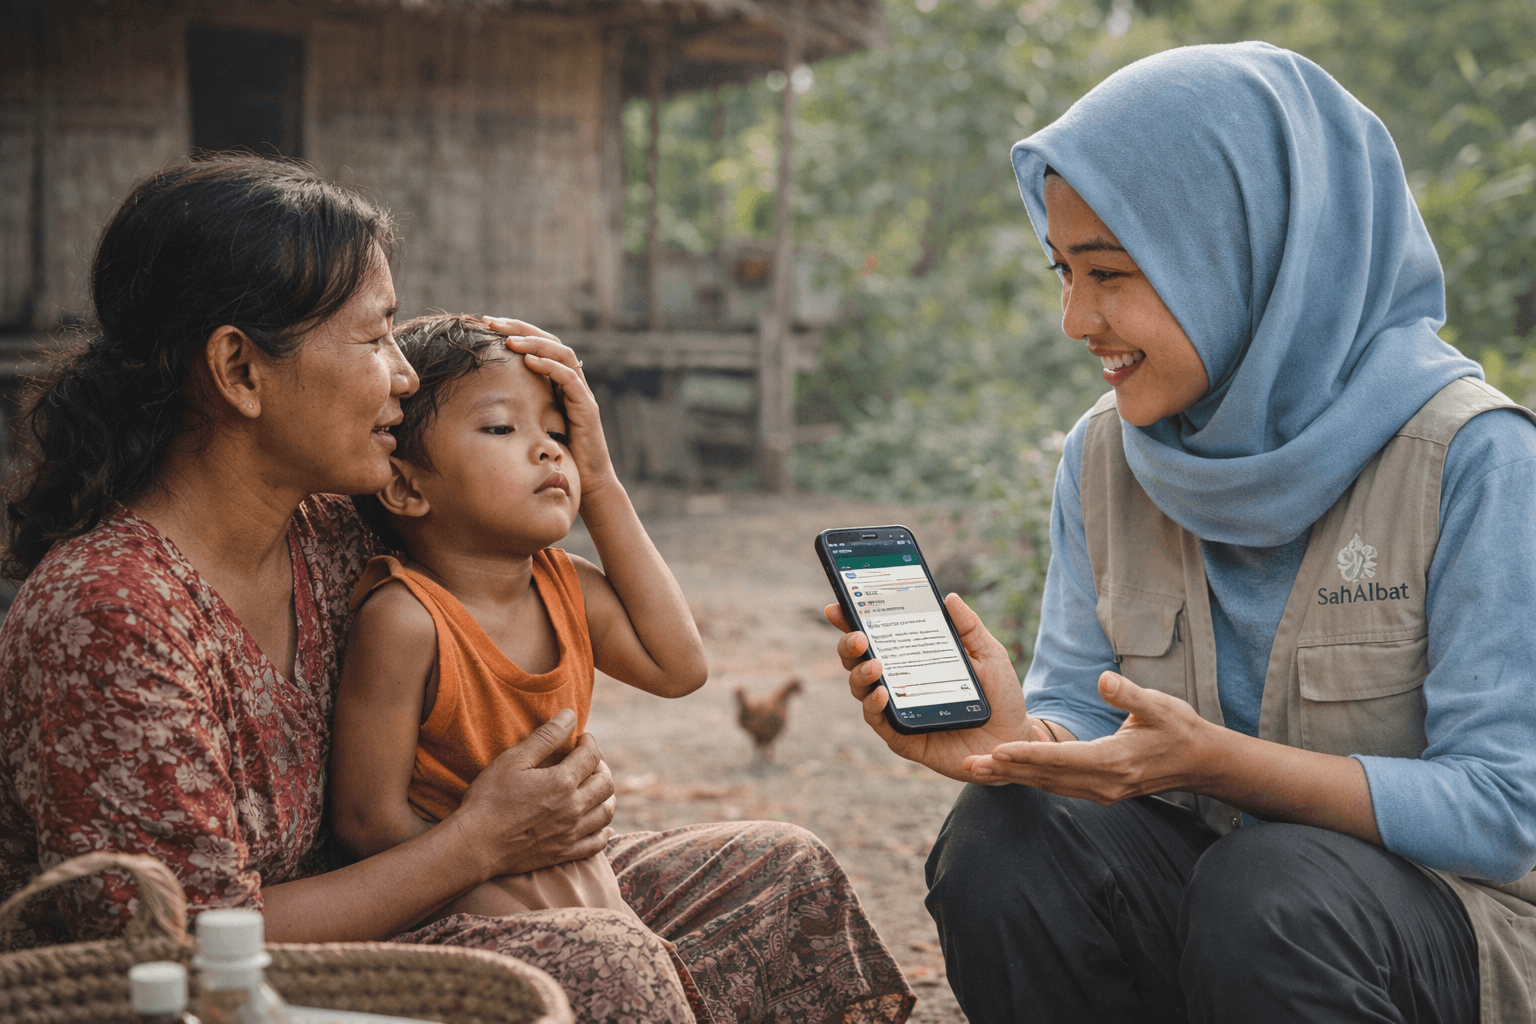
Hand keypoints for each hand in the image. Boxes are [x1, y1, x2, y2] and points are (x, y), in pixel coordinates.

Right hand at [452, 709, 616, 876]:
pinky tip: (599, 822)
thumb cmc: (490, 798)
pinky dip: (604, 831)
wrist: (475, 844)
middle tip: (588, 761)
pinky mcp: (564, 853)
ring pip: (606, 811)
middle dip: (601, 766)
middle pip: (606, 783)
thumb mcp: (514, 760)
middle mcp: (573, 808)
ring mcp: (571, 833)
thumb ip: (546, 736)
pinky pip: (597, 843)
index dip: (589, 742)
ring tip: (594, 786)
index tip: (581, 738)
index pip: (591, 755)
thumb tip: (570, 715)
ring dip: (606, 795)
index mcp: (562, 782)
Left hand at [482, 317, 616, 499]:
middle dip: (520, 328)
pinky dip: (550, 367)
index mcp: (557, 383)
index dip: (515, 331)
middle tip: (491, 322)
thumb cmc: (557, 456)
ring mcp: (581, 394)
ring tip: (510, 341)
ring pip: (562, 354)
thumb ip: (517, 407)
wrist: (589, 483)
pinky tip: (530, 361)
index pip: (538, 345)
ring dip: (534, 344)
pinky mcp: (587, 409)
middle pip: (550, 341)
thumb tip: (480, 398)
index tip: (487, 324)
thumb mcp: (531, 425)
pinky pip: (570, 379)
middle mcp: (572, 382)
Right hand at [827, 593, 1039, 783]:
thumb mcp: (989, 655)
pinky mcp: (902, 737)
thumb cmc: (999, 696)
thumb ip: (969, 628)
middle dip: (849, 645)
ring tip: (874, 664)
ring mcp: (897, 709)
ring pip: (860, 689)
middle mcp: (898, 682)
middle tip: (858, 636)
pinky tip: (883, 693)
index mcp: (912, 658)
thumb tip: (949, 597)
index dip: (852, 620)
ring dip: (860, 674)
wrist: (1014, 741)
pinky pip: (877, 721)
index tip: (838, 605)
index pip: (875, 635)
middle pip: (857, 660)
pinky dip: (874, 706)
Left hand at [963, 671, 1212, 802]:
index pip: (1061, 758)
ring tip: (978, 770)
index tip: (999, 749)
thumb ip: (1129, 695)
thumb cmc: (1178, 728)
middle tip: (970, 764)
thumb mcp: (1158, 705)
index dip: (1028, 754)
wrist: (1199, 761)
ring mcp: (1100, 792)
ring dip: (1013, 777)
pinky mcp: (1099, 791)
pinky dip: (1031, 779)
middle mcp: (1103, 783)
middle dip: (1007, 770)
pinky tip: (1009, 773)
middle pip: (1045, 777)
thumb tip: (1104, 680)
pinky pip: (1057, 786)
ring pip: (1048, 785)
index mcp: (1114, 761)